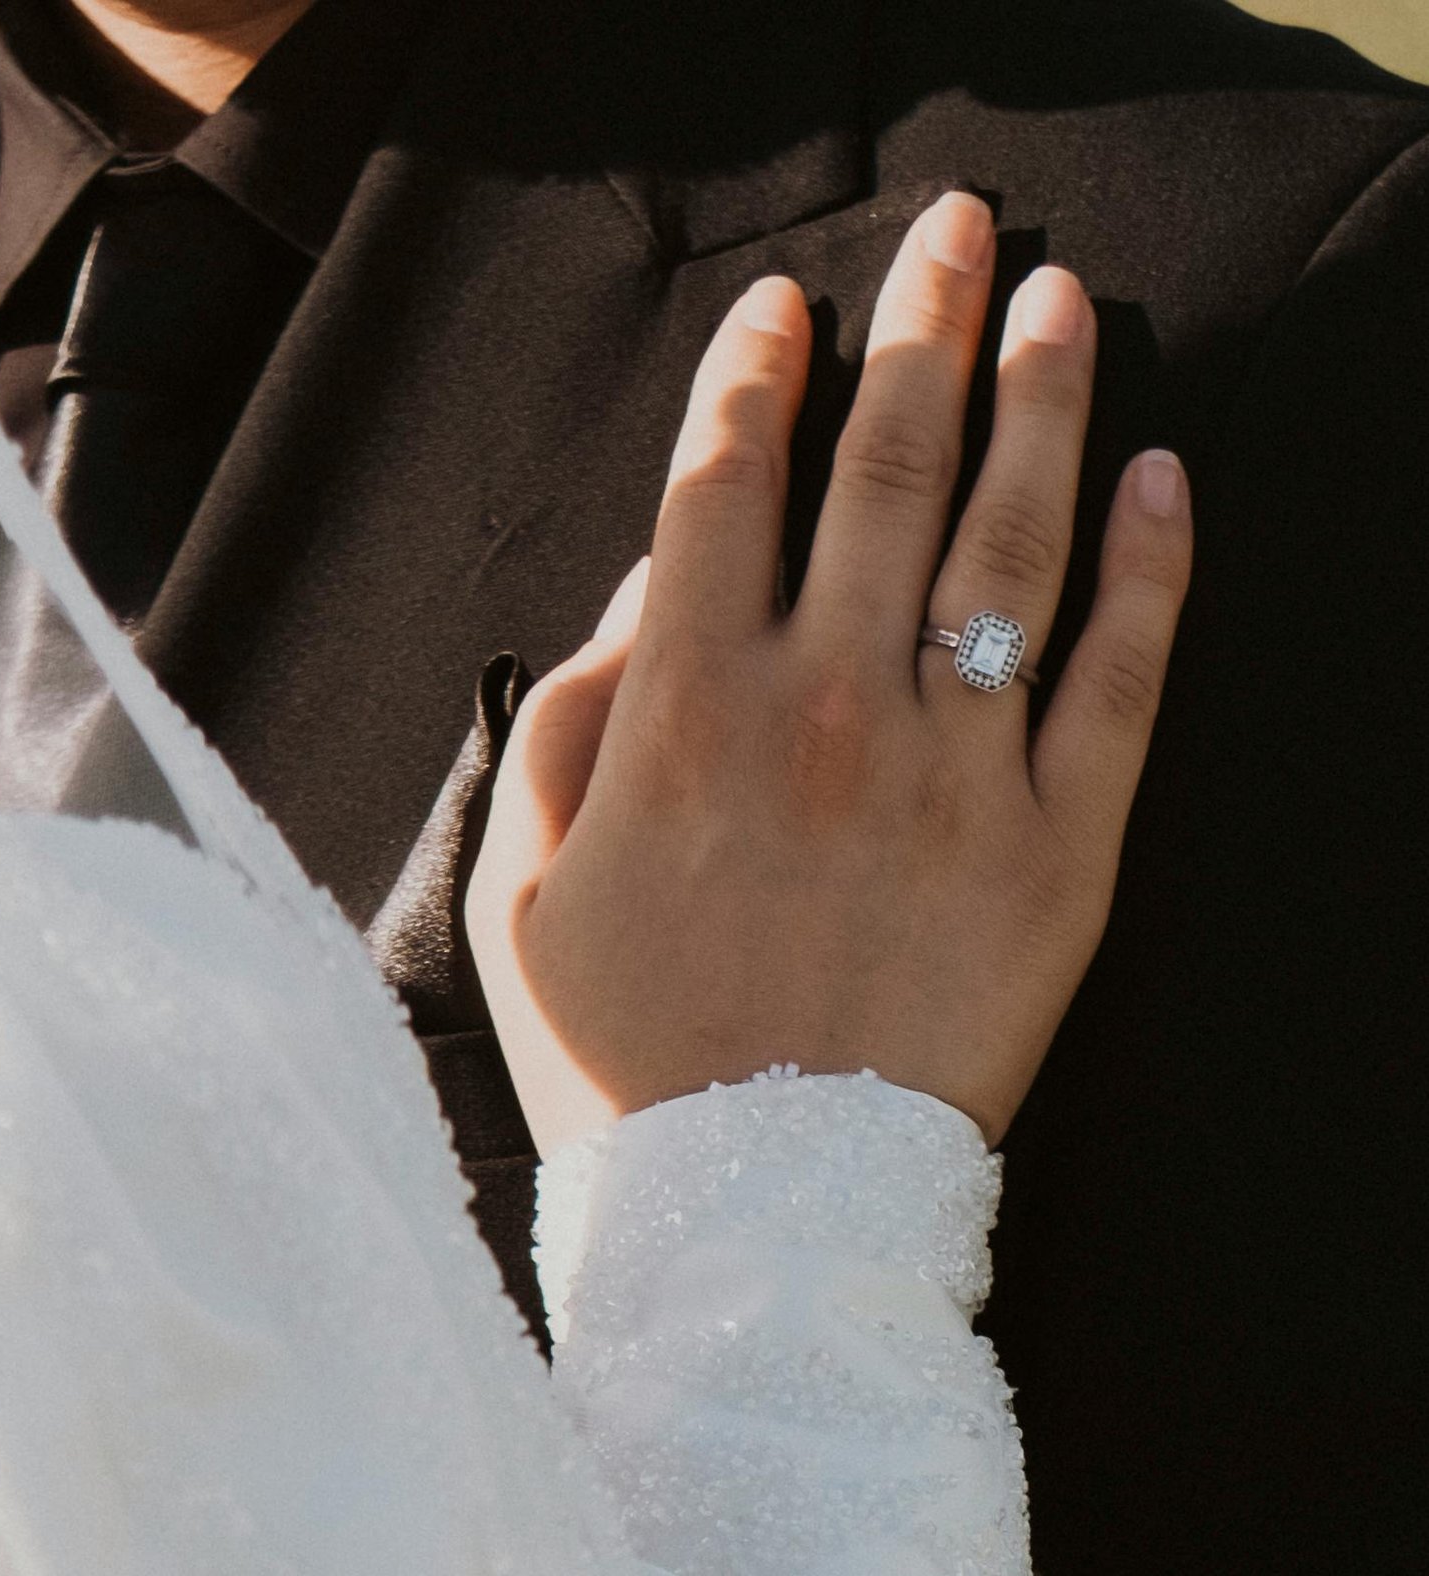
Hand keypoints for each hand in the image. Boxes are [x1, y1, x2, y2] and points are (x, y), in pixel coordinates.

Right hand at [466, 193, 1193, 1149]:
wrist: (751, 1231)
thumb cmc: (622, 1076)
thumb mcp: (522, 903)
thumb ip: (562, 730)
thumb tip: (639, 593)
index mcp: (685, 719)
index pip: (725, 486)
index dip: (754, 375)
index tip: (783, 317)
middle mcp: (827, 715)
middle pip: (885, 467)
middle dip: (923, 325)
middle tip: (959, 238)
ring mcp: (955, 780)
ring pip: (1013, 537)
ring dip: (1042, 395)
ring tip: (1063, 305)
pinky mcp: (1061, 856)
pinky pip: (1121, 679)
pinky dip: (1151, 568)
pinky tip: (1159, 481)